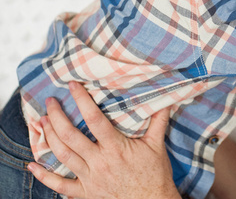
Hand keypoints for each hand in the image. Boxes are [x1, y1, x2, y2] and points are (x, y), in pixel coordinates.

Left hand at [27, 81, 178, 198]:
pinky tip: (32, 165)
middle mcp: (99, 162)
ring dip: (49, 137)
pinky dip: (44, 176)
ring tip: (42, 122)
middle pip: (70, 136)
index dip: (82, 100)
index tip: (73, 86)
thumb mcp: (158, 145)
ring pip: (62, 155)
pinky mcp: (84, 194)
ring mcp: (89, 179)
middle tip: (50, 102)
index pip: (95, 119)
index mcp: (116, 147)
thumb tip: (164, 99)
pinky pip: (59, 185)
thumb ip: (158, 121)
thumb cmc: (155, 175)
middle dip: (57, 117)